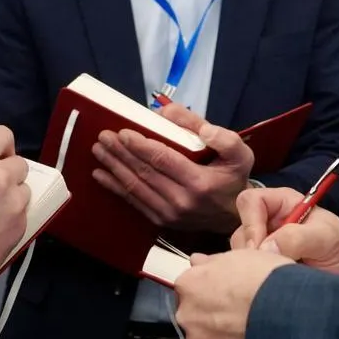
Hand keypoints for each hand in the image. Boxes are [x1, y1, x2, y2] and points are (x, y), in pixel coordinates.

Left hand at [93, 102, 252, 232]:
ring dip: (114, 167)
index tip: (123, 131)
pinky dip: (115, 187)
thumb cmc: (234, 179)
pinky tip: (102, 175)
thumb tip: (180, 118)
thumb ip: (218, 134)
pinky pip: (134, 201)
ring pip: (135, 187)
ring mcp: (169, 214)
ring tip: (99, 150)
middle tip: (104, 136)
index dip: (140, 145)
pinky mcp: (161, 221)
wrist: (234, 217)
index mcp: (199, 182)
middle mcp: (181, 201)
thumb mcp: (239, 153)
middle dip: (120, 153)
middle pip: (144, 172)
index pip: (162, 160)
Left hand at [172, 249, 294, 338]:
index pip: (191, 287)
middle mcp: (187, 316)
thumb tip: (199, 261)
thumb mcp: (243, 256)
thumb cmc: (270, 283)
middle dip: (213, 316)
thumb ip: (213, 262)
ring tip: (251, 334)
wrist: (293, 319)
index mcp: (190, 285)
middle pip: (195, 315)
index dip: (211, 289)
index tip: (226, 293)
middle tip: (241, 314)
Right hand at [232, 187, 338, 283]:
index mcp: (284, 204)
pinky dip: (254, 280)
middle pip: (241, 229)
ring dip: (254, 267)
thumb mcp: (327, 239)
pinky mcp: (265, 269)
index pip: (251, 202)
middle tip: (268, 268)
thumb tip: (264, 248)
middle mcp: (270, 222)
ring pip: (241, 254)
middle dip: (250, 250)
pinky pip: (247, 272)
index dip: (250, 222)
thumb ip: (297, 238)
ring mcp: (266, 247)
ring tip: (276, 279)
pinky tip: (271, 287)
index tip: (260, 248)